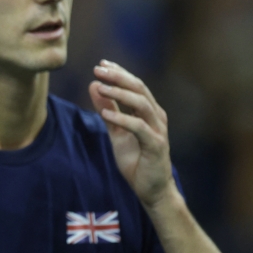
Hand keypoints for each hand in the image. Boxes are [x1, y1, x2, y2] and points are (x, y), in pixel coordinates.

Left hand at [88, 60, 175, 207]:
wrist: (150, 189)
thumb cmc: (136, 160)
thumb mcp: (117, 132)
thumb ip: (107, 111)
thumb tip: (94, 86)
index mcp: (149, 112)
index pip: (135, 85)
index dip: (119, 72)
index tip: (101, 63)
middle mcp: (156, 117)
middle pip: (140, 89)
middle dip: (119, 77)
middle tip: (99, 69)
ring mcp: (158, 131)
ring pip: (142, 104)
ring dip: (120, 94)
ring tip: (101, 87)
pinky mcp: (155, 146)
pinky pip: (139, 128)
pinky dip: (123, 119)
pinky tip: (105, 114)